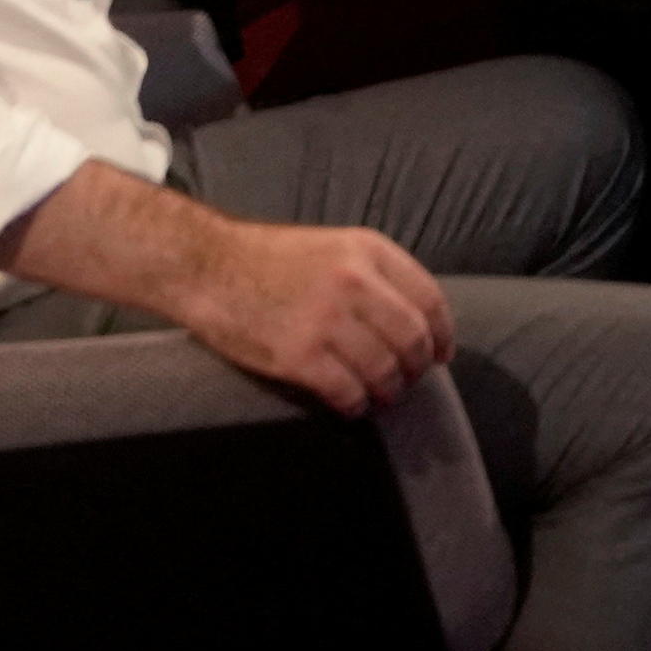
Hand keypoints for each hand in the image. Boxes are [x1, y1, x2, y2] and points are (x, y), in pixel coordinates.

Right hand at [177, 219, 453, 415]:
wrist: (207, 266)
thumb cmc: (268, 259)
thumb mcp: (334, 246)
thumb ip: (374, 274)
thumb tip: (413, 319)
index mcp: (367, 250)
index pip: (428, 298)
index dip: (443, 333)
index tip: (442, 353)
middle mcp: (354, 282)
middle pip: (413, 338)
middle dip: (418, 367)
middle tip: (410, 379)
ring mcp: (327, 320)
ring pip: (385, 369)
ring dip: (389, 389)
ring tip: (381, 394)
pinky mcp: (299, 355)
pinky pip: (348, 391)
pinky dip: (357, 404)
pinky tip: (352, 404)